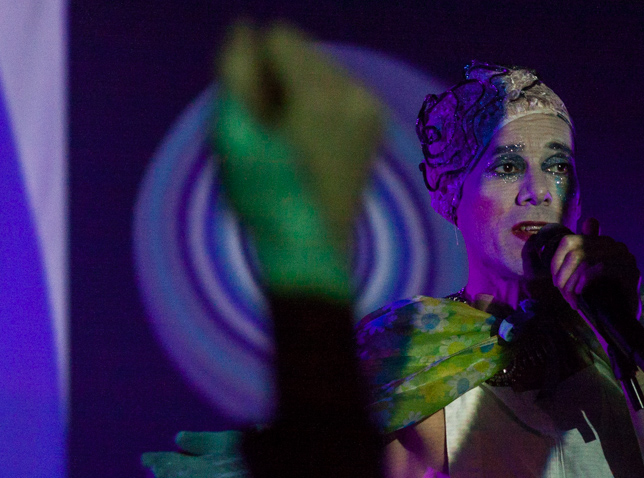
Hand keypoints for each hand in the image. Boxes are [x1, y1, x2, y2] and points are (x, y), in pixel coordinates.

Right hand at [214, 21, 381, 299]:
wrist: (309, 248)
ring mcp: (371, 108)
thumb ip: (236, 72)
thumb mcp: (233, 135)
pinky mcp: (375, 123)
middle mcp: (354, 93)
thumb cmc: (263, 196)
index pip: (280, 36)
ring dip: (299, 87)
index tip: (255, 109)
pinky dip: (320, 100)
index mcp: (319, 94)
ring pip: (323, 66)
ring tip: (289, 136)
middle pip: (304, 48)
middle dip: (280, 74)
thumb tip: (245, 27)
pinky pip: (340, 87)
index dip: (256, 66)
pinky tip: (308, 137)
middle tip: (272, 127)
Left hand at [549, 217, 640, 321]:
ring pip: (585, 260)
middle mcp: (615, 246)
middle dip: (563, 276)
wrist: (617, 322)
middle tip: (563, 294)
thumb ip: (571, 258)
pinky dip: (586, 280)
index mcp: (602, 243)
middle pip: (575, 252)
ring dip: (572, 282)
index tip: (555, 281)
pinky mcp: (631, 272)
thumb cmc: (597, 299)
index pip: (568, 242)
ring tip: (571, 298)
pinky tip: (580, 292)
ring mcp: (626, 258)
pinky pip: (602, 267)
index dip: (556, 261)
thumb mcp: (578, 277)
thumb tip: (550, 243)